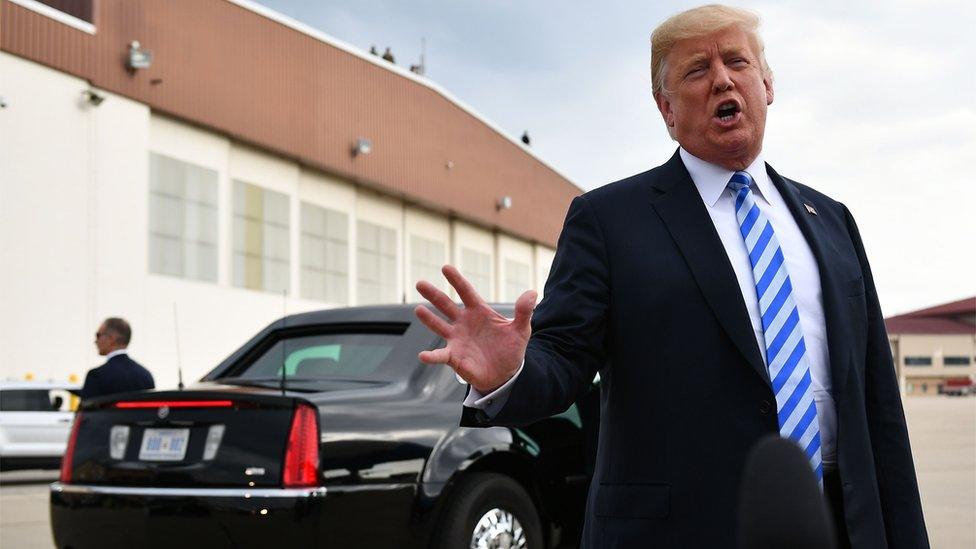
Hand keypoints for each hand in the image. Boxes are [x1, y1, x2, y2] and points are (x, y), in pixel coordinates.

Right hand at [414, 265, 536, 393]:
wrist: (505, 374)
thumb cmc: (510, 348)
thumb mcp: (521, 330)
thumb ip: (524, 311)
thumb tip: (532, 293)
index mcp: (479, 312)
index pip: (466, 292)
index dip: (456, 281)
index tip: (445, 268)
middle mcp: (464, 322)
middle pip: (446, 305)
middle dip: (433, 294)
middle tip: (420, 283)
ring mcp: (456, 339)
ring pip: (439, 326)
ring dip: (428, 319)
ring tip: (418, 309)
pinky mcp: (453, 357)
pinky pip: (440, 355)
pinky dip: (431, 356)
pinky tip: (423, 356)